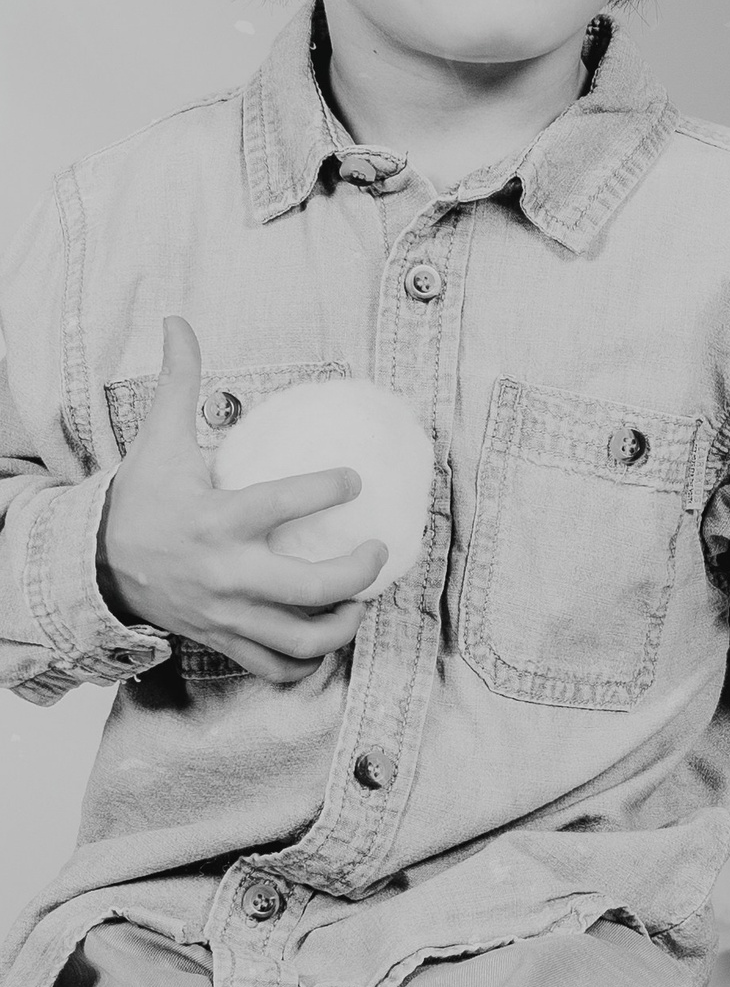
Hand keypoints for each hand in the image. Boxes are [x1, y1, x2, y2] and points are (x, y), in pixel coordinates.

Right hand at [98, 317, 387, 683]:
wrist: (93, 566)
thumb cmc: (141, 498)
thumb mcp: (158, 439)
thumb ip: (179, 381)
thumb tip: (177, 321)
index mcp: (216, 519)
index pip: (282, 504)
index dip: (327, 489)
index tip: (355, 477)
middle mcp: (225, 573)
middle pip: (308, 586)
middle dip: (357, 571)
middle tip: (378, 549)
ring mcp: (226, 614)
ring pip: (299, 637)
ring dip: (344, 624)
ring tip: (365, 598)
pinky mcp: (223, 639)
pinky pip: (275, 666)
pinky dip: (310, 660)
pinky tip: (332, 635)